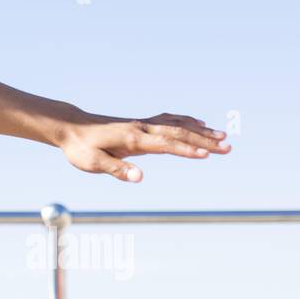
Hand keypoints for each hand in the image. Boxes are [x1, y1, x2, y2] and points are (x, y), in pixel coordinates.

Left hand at [56, 111, 229, 181]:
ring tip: (223, 136)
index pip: (165, 145)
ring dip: (201, 130)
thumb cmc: (81, 149)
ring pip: (177, 124)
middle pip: (179, 132)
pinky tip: (198, 123)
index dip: (187, 150)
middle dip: (204, 140)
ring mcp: (142, 124)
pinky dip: (186, 121)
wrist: (71, 128)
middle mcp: (141, 128)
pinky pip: (169, 120)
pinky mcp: (140, 124)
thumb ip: (116, 170)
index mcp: (132, 139)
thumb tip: (139, 178)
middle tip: (228, 147)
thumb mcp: (93, 163)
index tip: (208, 155)